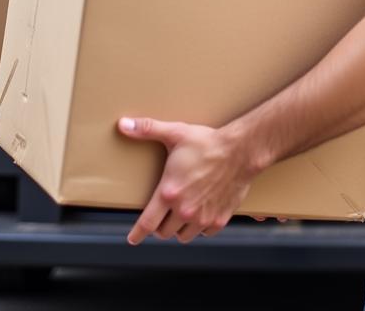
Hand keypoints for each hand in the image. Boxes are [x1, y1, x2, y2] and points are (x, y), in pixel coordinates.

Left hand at [118, 116, 255, 243]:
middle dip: (160, 226)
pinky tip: (202, 213)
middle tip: (163, 214)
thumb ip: (147, 129)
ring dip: (180, 228)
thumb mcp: (176, 133)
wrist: (241, 150)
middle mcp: (184, 210)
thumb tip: (123, 124)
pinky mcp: (219, 219)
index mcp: (169, 193)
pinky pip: (205, 233)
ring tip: (182, 215)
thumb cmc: (208, 143)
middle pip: (164, 232)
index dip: (137, 234)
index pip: (147, 224)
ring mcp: (203, 217)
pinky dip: (201, 227)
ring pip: (184, 236)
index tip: (133, 238)